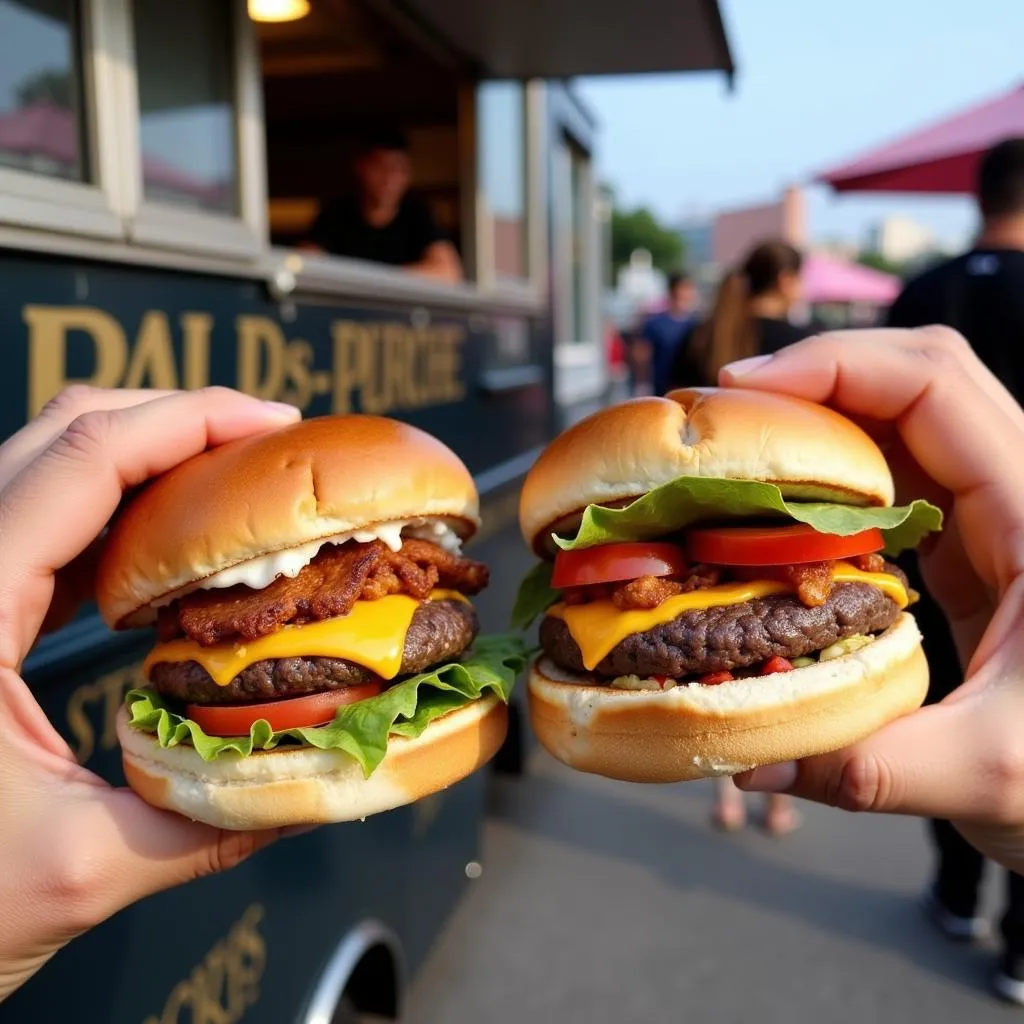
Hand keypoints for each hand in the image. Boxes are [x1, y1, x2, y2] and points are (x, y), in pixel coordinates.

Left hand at [0, 385, 300, 999]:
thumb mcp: (81, 869)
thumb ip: (213, 822)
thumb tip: (322, 785)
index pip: (83, 460)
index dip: (188, 420)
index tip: (273, 424)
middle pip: (65, 431)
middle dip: (179, 417)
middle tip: (270, 441)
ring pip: (52, 460)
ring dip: (152, 452)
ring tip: (237, 475)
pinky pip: (51, 514)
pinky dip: (123, 501)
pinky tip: (177, 535)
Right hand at [718, 327, 1023, 872]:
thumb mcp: (991, 772)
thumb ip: (865, 766)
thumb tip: (747, 762)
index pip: (935, 384)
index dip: (834, 366)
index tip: (744, 388)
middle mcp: (1019, 492)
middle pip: (914, 378)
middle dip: (812, 378)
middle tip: (725, 411)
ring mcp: (994, 514)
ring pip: (902, 421)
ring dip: (818, 420)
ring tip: (740, 450)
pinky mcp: (969, 545)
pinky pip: (895, 474)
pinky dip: (830, 473)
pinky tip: (780, 506)